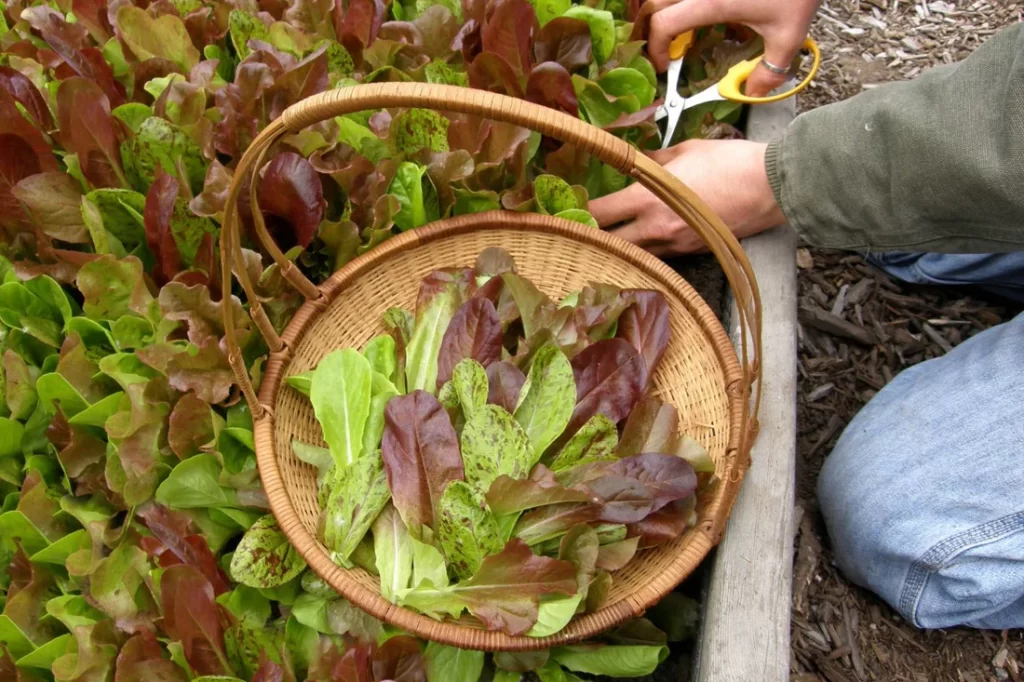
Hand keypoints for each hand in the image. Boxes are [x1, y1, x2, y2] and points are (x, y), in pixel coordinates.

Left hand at [590, 140, 784, 256]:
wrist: (772, 187)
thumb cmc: (729, 161)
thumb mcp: (686, 151)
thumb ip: (654, 161)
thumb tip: (637, 162)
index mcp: (648, 199)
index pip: (600, 213)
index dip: (580, 213)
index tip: (569, 209)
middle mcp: (656, 230)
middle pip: (609, 244)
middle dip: (593, 238)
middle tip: (583, 229)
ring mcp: (675, 246)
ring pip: (633, 255)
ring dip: (620, 247)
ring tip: (611, 237)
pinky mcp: (692, 254)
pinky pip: (659, 257)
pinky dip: (648, 251)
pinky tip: (646, 241)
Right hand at [646, 0, 820, 96]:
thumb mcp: (789, 35)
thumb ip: (770, 70)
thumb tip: (753, 93)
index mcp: (710, 3)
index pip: (663, 25)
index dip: (656, 48)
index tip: (665, 65)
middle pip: (651, 3)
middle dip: (648, 27)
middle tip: (660, 46)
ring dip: (657, 7)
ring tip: (669, 26)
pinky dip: (673, 0)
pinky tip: (686, 8)